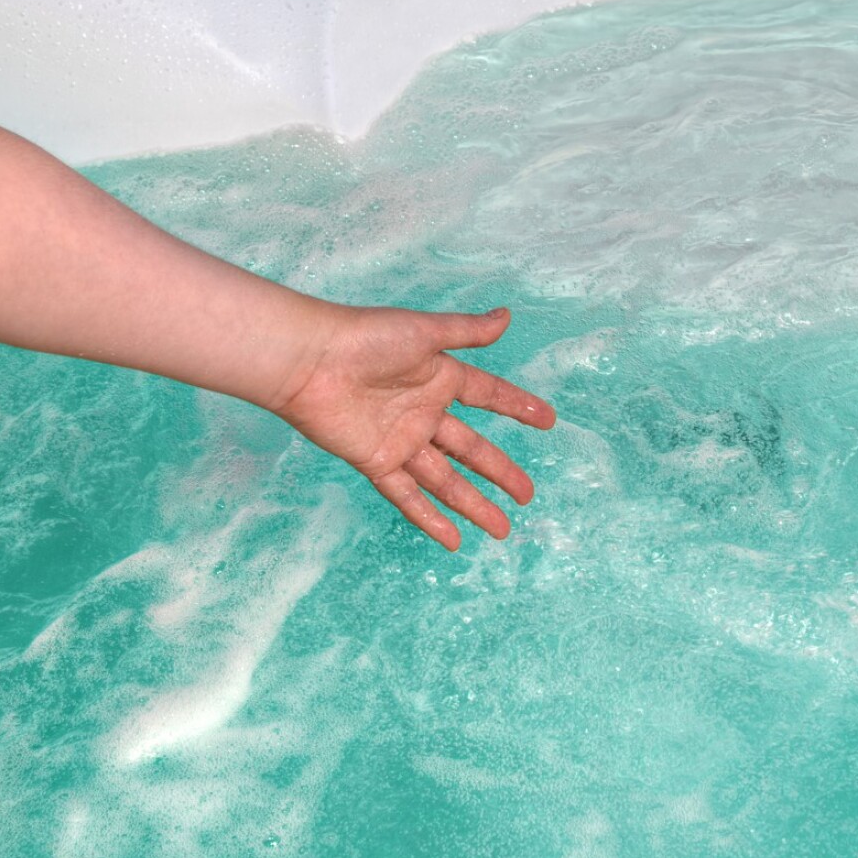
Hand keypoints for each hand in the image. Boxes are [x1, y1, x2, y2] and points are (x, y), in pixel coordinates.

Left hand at [270, 305, 556, 549]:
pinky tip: (452, 540)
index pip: (490, 396)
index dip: (519, 407)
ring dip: (474, 504)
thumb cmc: (364, 337)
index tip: (548, 421)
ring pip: (446, 480)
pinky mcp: (376, 460)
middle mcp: (424, 412)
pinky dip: (429, 518)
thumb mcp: (425, 332)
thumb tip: (506, 317)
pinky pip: (407, 495)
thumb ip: (467, 331)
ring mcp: (401, 440)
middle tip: (528, 495)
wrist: (309, 361)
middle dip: (501, 473)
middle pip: (472, 449)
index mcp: (440, 377)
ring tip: (502, 529)